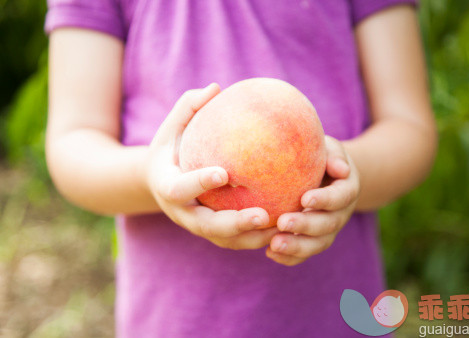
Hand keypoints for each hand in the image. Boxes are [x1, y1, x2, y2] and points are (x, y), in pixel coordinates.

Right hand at [145, 83, 278, 249]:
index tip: (224, 174)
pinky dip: (258, 237)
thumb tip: (216, 88)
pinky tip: (285, 226)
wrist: (159, 181)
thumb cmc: (170, 147)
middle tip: (262, 215)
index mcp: (166, 186)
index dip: (199, 183)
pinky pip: (236, 239)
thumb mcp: (172, 126)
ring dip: (252, 238)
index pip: (179, 189)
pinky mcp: (212, 233)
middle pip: (206, 226)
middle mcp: (181, 213)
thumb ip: (189, 108)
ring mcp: (197, 226)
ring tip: (282, 227)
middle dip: (234, 224)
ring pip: (225, 240)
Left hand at [266, 136, 359, 265]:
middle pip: (328, 225)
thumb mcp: (329, 149)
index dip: (324, 200)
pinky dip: (289, 257)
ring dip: (297, 246)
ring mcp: (327, 230)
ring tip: (273, 245)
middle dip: (306, 226)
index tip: (305, 198)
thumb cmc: (321, 157)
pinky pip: (304, 254)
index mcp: (346, 190)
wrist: (324, 175)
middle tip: (282, 223)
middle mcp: (340, 214)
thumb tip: (340, 168)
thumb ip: (334, 154)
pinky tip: (269, 253)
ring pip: (318, 244)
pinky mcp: (313, 241)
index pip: (340, 197)